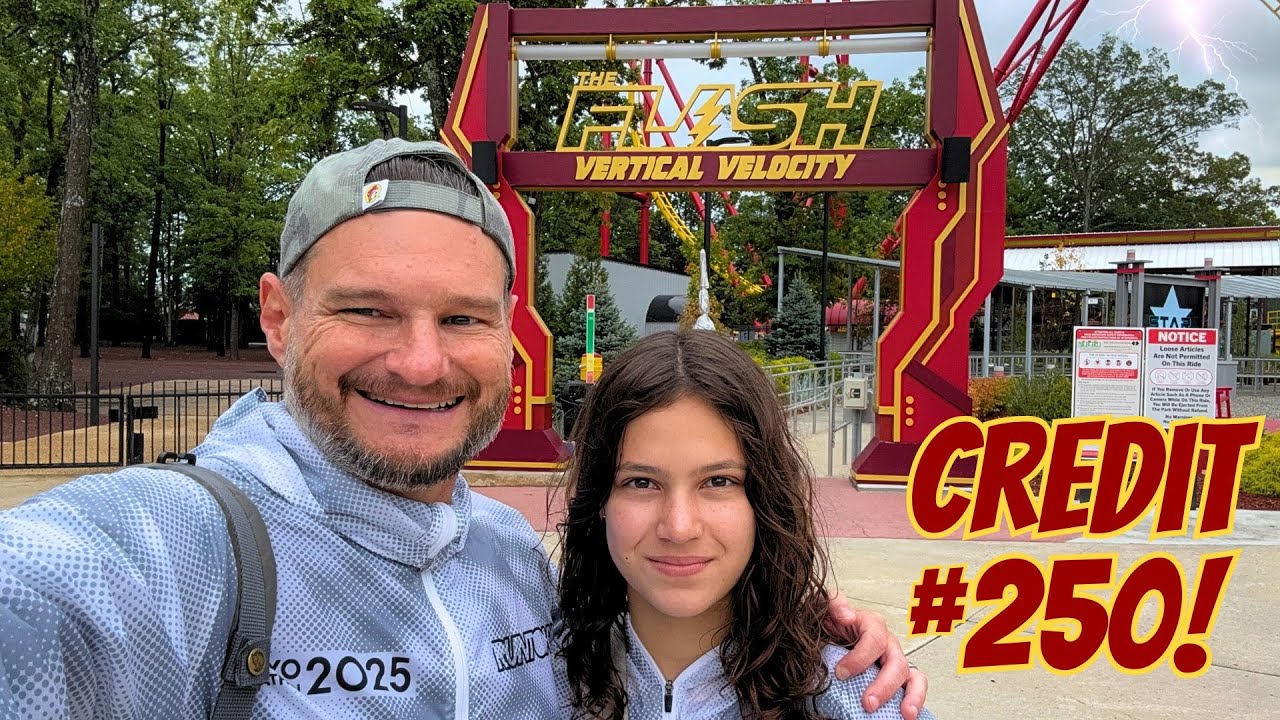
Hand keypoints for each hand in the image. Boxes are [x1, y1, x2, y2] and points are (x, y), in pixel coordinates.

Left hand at [824, 592, 927, 719]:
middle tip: (868, 703)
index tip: (840, 673)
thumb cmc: (827, 625)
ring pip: (912, 676)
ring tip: (906, 714)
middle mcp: (887, 643)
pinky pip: (914, 687)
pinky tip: (906, 715)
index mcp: (871, 625)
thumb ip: (834, 605)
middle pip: (896, 663)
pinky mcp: (897, 678)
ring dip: (911, 696)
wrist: (825, 638)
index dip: (859, 658)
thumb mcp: (824, 609)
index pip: (874, 639)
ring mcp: (895, 661)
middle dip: (884, 685)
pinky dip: (914, 701)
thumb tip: (848, 616)